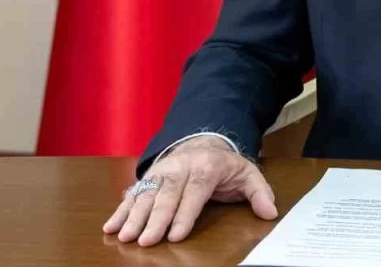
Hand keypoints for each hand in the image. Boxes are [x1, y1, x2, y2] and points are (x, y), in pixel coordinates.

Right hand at [102, 136, 277, 245]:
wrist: (204, 140)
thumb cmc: (225, 165)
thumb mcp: (248, 174)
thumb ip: (260, 192)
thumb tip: (270, 212)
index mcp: (207, 166)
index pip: (195, 190)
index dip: (185, 213)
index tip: (176, 235)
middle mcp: (181, 166)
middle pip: (167, 194)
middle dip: (155, 218)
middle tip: (146, 241)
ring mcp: (162, 170)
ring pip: (146, 193)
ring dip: (133, 215)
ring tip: (124, 236)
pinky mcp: (148, 176)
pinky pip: (133, 192)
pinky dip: (120, 209)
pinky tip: (110, 226)